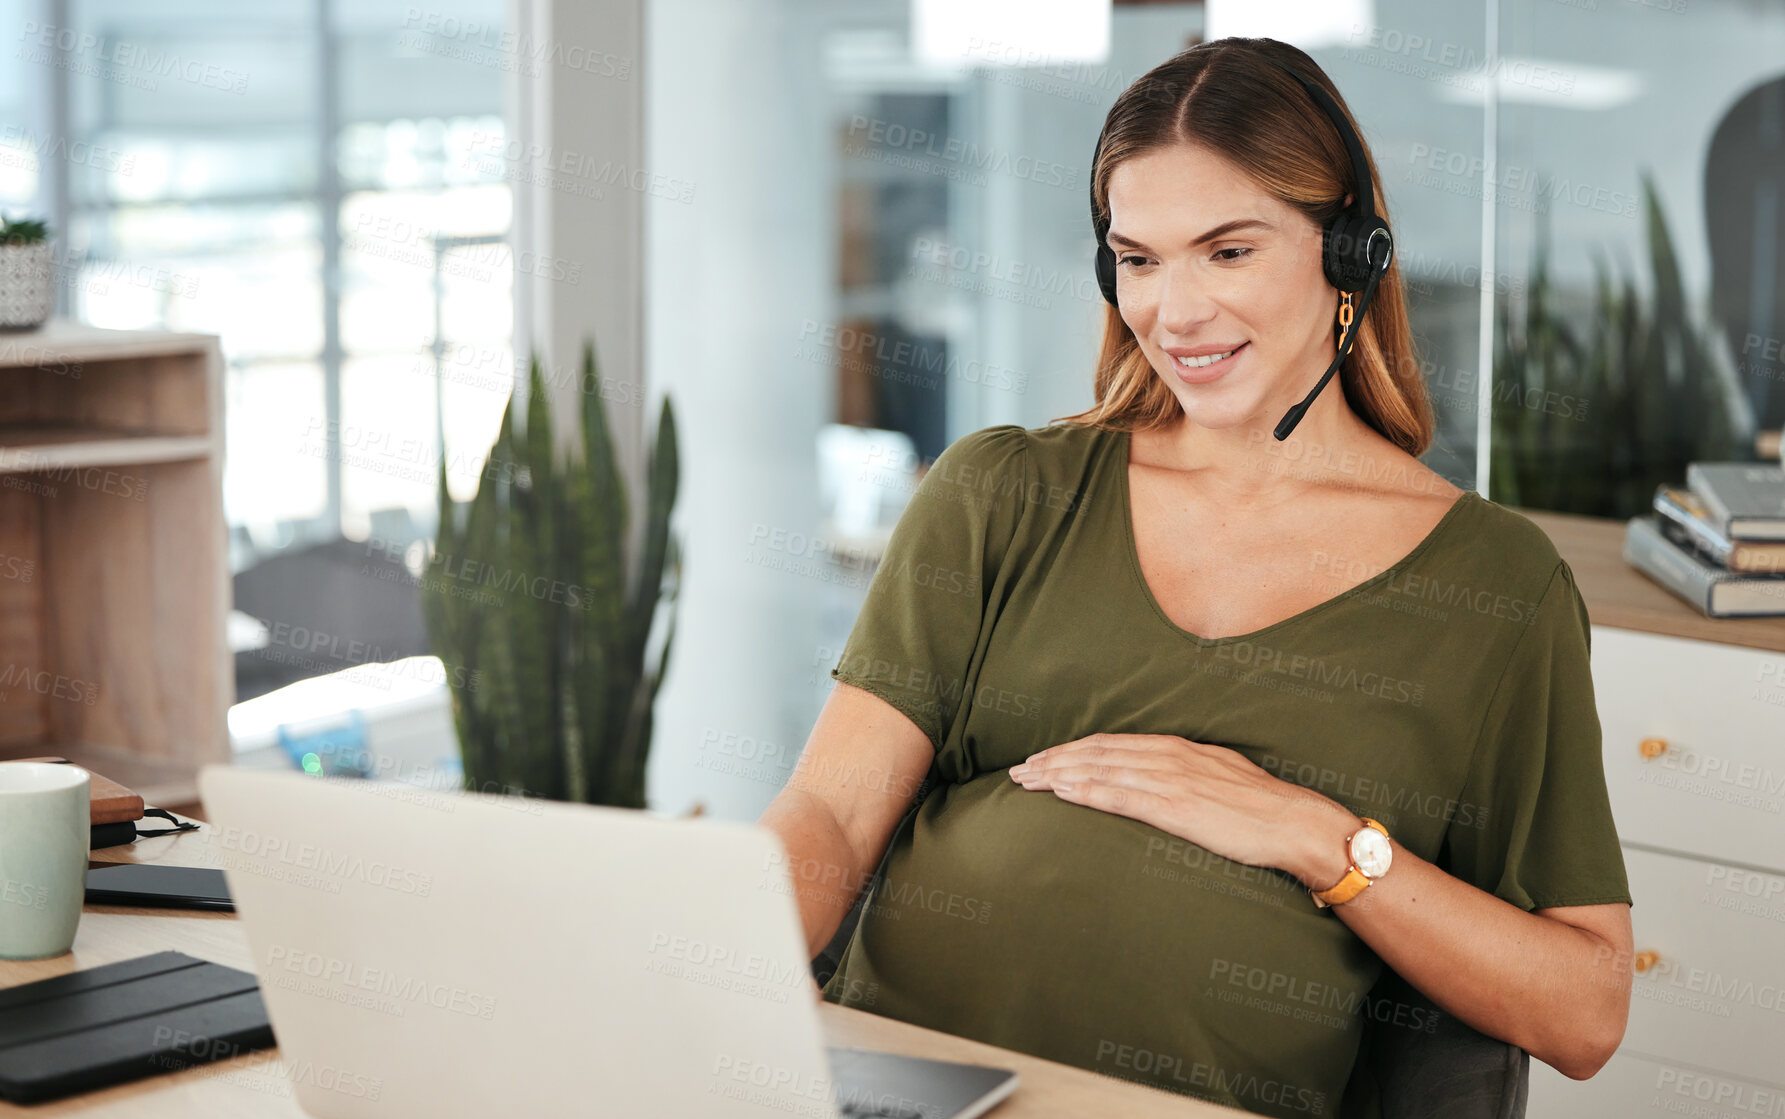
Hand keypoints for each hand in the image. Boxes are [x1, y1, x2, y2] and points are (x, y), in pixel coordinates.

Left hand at [1006, 733, 1359, 885]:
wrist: (1292, 822)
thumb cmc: (1259, 805)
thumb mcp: (1218, 773)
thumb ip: (1184, 772)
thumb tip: (1157, 777)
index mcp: (1176, 748)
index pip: (1110, 744)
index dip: (1072, 750)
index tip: (1043, 758)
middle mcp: (1167, 757)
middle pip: (1095, 753)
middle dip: (1053, 761)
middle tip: (1018, 771)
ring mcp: (1169, 780)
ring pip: (1100, 770)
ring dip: (1058, 774)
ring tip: (1026, 781)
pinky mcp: (1175, 807)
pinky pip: (1120, 796)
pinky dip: (1085, 791)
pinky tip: (1061, 792)